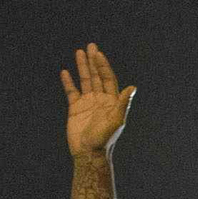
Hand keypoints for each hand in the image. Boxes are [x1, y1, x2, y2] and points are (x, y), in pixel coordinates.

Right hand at [61, 43, 134, 158]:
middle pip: (96, 76)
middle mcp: (100, 99)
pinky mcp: (75, 108)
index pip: (107, 78)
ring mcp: (87, 103)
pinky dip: (68, 82)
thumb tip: (133, 87)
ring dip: (82, 67)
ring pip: (85, 80)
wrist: (88, 152)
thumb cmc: (105, 138)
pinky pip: (71, 92)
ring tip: (78, 52)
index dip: (103, 65)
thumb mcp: (116, 120)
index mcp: (112, 101)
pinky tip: (65, 72)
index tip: (97, 53)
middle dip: (94, 61)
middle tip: (90, 46)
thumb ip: (123, 103)